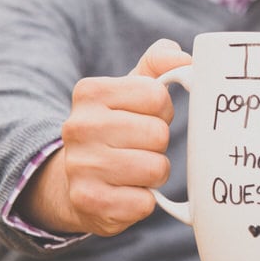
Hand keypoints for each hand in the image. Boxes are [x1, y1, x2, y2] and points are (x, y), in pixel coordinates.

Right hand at [17, 39, 190, 236]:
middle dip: (158, 144)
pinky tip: (126, 192)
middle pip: (158, 134)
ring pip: (155, 169)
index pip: (157, 96)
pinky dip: (144, 201)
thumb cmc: (116, 126)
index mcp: (91, 92)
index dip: (162, 110)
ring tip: (135, 169)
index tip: (146, 117)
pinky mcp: (89, 202)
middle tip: (140, 147)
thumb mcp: (130, 89)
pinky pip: (145, 203)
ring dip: (154, 173)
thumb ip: (158, 64)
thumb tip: (184, 58)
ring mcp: (81, 166)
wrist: (75, 178)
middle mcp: (79, 127)